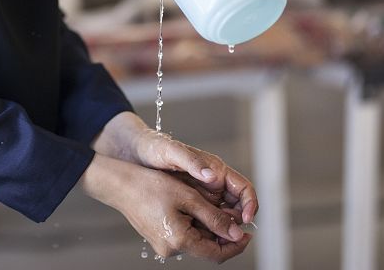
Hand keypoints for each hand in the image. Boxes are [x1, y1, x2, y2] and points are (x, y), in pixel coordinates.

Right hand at [80, 154, 251, 262]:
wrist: (119, 184)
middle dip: (225, 234)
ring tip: (218, 208)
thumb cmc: (150, 186)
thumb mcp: (188, 197)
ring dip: (211, 228)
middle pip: (208, 248)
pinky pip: (185, 235)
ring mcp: (164, 245)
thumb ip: (214, 218)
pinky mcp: (160, 238)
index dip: (236, 244)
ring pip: (197, 241)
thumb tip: (236, 233)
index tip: (249, 233)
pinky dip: (197, 225)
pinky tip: (199, 209)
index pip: (217, 253)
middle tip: (237, 218)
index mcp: (179, 241)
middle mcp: (171, 249)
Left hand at [91, 112, 257, 223]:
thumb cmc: (154, 147)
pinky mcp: (189, 205)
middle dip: (237, 223)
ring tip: (213, 237)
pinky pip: (203, 221)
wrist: (133, 154)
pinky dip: (205, 230)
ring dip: (221, 229)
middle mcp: (212, 184)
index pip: (243, 189)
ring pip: (221, 218)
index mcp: (215, 169)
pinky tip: (197, 236)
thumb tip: (213, 176)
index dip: (250, 204)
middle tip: (230, 235)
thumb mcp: (171, 152)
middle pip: (236, 208)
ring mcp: (202, 196)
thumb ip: (192, 162)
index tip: (247, 219)